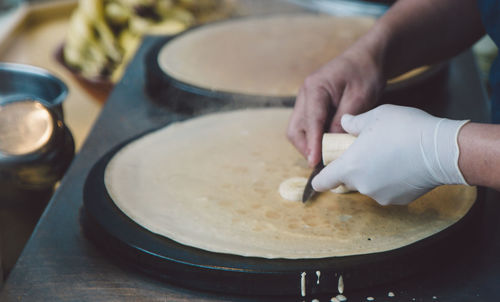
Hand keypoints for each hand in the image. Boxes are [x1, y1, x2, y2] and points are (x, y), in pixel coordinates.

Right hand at [287, 47, 384, 166]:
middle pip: (295, 129)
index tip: (315, 162)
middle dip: (305, 148)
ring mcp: (306, 99)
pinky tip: (326, 144)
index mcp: (315, 88)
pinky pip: (306, 125)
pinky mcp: (311, 105)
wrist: (367, 57)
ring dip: (308, 144)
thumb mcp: (360, 97)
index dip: (312, 144)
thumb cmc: (365, 73)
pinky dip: (313, 137)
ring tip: (324, 155)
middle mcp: (305, 94)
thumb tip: (330, 143)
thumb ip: (343, 120)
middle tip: (321, 163)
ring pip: (298, 129)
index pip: (310, 122)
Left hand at [312, 104, 468, 204]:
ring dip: (373, 174)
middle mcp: (362, 185)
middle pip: (348, 181)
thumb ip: (354, 123)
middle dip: (353, 168)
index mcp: (349, 166)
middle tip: (368, 150)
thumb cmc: (404, 129)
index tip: (324, 172)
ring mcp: (381, 195)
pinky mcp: (399, 200)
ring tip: (390, 154)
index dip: (320, 178)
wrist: (441, 149)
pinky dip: (391, 181)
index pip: (323, 181)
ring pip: (369, 185)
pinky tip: (403, 165)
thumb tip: (345, 123)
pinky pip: (388, 190)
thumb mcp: (374, 116)